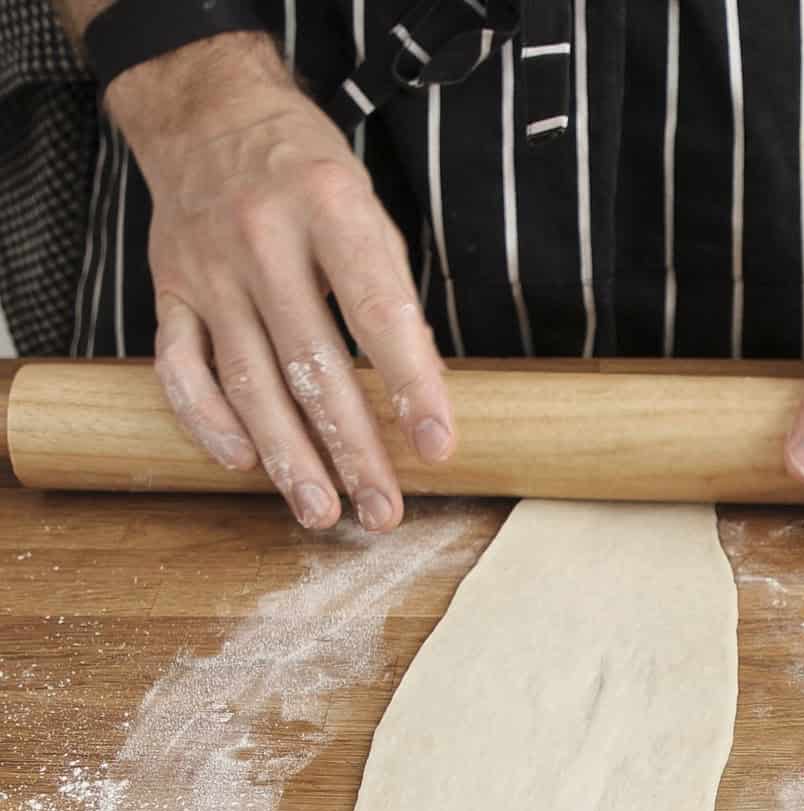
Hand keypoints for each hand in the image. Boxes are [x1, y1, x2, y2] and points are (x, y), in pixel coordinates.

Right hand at [113, 40, 451, 531]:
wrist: (207, 110)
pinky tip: (242, 463)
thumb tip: (419, 388)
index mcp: (330, 207)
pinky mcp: (170, 290)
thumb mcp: (367, 204)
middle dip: (352, 448)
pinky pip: (179, 368)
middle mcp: (265, 240)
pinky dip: (207, 421)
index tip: (437, 447)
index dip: (412, 386)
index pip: (380, 312)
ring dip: (288, 456)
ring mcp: (210, 270)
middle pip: (312, 365)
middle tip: (383, 511)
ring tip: (322, 511)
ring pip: (248, 380)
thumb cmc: (305, 169)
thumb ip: (389, 290)